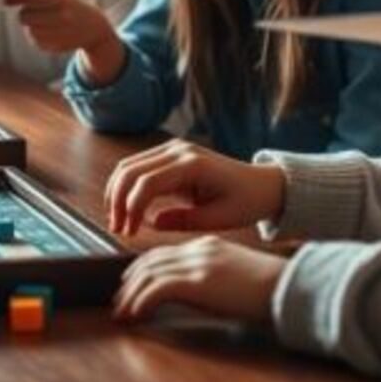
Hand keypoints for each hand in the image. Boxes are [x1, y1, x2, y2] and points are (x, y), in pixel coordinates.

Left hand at [6, 0, 114, 54]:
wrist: (95, 27)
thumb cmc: (71, 6)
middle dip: (23, 14)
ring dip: (30, 26)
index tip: (5, 0)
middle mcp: (61, 14)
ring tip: (39, 22)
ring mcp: (60, 32)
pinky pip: (35, 40)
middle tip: (24, 13)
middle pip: (26, 15)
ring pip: (29, 29)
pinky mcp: (56, 46)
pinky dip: (36, 36)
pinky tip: (48, 32)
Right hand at [104, 138, 286, 236]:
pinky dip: (126, 187)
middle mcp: (178, 150)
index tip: (129, 232)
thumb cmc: (246, 202)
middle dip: (116, 201)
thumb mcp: (218, 220)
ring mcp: (172, 148)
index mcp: (192, 165)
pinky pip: (137, 167)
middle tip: (117, 229)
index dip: (131, 209)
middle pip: (130, 171)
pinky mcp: (169, 154)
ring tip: (118, 221)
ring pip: (128, 166)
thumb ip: (182, 221)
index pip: (146, 183)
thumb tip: (149, 223)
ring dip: (117, 193)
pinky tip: (127, 209)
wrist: (264, 184)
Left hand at [113, 236, 287, 322]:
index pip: (163, 254)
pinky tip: (135, 315)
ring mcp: (198, 264)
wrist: (291, 288)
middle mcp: (198, 251)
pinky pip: (157, 290)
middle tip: (119, 301)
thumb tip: (192, 293)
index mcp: (207, 246)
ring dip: (130, 295)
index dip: (142, 270)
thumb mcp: (235, 277)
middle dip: (130, 282)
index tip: (131, 286)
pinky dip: (141, 302)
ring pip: (149, 275)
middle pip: (150, 262)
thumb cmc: (270, 290)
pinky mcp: (198, 282)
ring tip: (121, 312)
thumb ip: (211, 278)